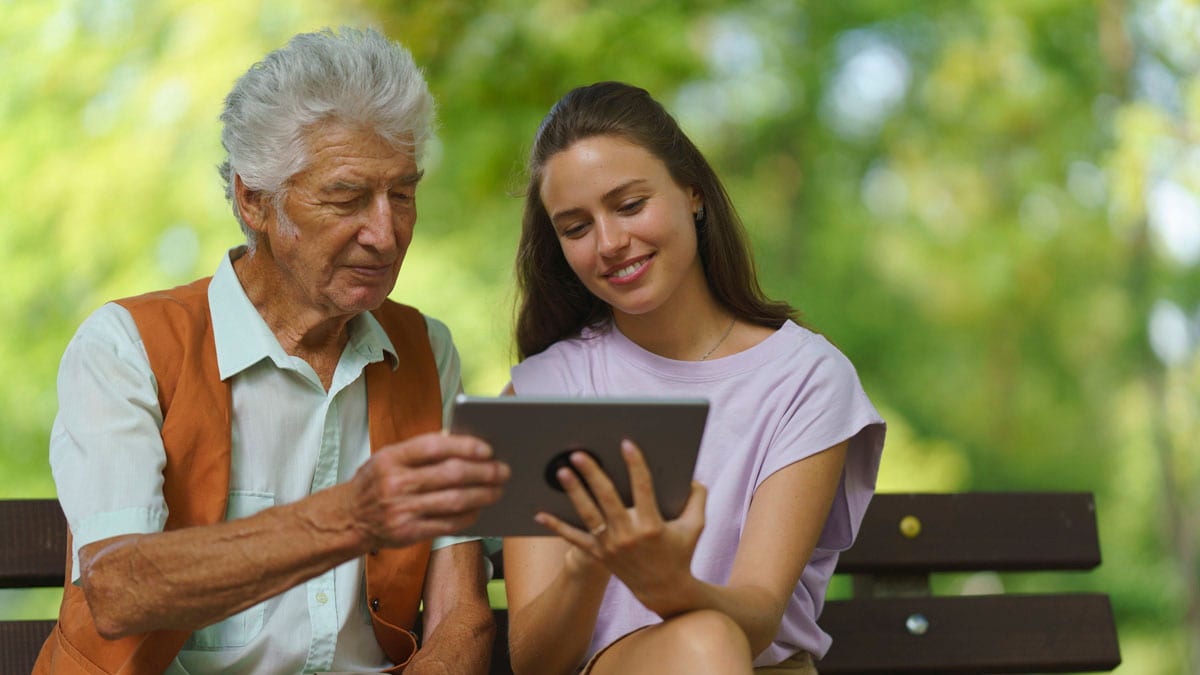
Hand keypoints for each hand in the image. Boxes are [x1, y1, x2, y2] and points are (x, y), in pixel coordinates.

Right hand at [349, 432, 508, 548]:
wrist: (347, 519)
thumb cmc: (375, 483)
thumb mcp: (388, 458)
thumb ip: (420, 450)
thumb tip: (459, 440)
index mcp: (390, 458)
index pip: (434, 447)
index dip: (464, 446)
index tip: (487, 448)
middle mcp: (395, 483)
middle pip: (450, 474)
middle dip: (483, 472)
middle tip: (503, 470)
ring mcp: (401, 510)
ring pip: (454, 500)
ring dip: (482, 495)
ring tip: (497, 489)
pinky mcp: (408, 533)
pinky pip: (447, 524)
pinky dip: (468, 516)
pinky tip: (479, 509)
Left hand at [534, 440, 706, 615]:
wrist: (664, 590)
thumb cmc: (680, 552)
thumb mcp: (696, 526)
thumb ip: (697, 498)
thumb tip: (692, 475)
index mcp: (652, 525)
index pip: (643, 488)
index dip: (635, 464)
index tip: (626, 443)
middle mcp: (629, 535)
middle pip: (607, 498)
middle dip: (593, 474)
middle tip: (580, 453)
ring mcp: (611, 546)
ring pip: (588, 514)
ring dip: (574, 492)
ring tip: (562, 471)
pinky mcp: (599, 555)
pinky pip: (574, 538)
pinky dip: (556, 526)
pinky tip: (539, 513)